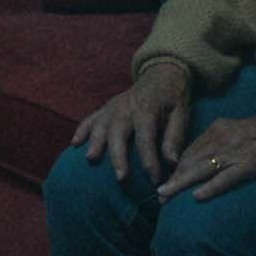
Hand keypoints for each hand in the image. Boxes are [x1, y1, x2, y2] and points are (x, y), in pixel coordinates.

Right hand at [71, 64, 191, 186]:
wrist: (161, 75)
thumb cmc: (172, 100)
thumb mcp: (180, 114)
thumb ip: (174, 138)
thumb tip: (172, 163)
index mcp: (147, 110)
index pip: (146, 139)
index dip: (150, 161)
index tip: (154, 181)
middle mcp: (126, 108)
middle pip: (118, 133)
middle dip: (118, 156)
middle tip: (121, 178)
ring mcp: (112, 108)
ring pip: (100, 126)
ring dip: (94, 142)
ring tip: (91, 159)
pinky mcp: (104, 109)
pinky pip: (90, 119)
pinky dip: (81, 130)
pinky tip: (75, 144)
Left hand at [157, 110, 255, 202]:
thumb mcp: (244, 132)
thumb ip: (225, 143)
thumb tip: (208, 162)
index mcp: (221, 128)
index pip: (191, 150)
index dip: (176, 168)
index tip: (166, 182)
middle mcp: (224, 137)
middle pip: (191, 160)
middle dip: (174, 178)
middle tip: (160, 196)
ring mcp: (237, 150)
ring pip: (202, 168)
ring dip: (182, 184)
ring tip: (167, 197)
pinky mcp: (252, 162)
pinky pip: (227, 177)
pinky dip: (211, 187)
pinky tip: (197, 197)